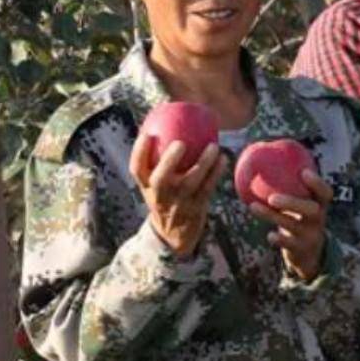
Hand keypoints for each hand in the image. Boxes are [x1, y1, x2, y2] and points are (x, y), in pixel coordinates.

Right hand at [131, 132, 224, 256]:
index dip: (139, 152)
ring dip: (203, 163)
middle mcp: (160, 195)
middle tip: (180, 143)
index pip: (136, 168)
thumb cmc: (165, 197)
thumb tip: (167, 127)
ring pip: (191, 182)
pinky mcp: (197, 208)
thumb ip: (156, 161)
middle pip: (160, 179)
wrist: (173, 233)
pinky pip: (208, 188)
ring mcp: (178, 203)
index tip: (147, 134)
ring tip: (213, 146)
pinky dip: (216, 173)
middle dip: (169, 161)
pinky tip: (224, 159)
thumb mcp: (153, 184)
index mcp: (145, 186)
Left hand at [256, 167, 333, 281]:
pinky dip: (279, 239)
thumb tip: (263, 153)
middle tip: (272, 197)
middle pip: (311, 210)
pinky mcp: (301, 249)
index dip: (317, 183)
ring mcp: (310, 235)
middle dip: (293, 202)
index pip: (325, 193)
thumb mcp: (300, 202)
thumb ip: (289, 185)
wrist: (308, 251)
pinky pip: (288, 244)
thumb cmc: (297, 217)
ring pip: (292, 225)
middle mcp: (318, 219)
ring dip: (272, 216)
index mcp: (320, 205)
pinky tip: (269, 236)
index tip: (303, 172)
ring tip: (253, 206)